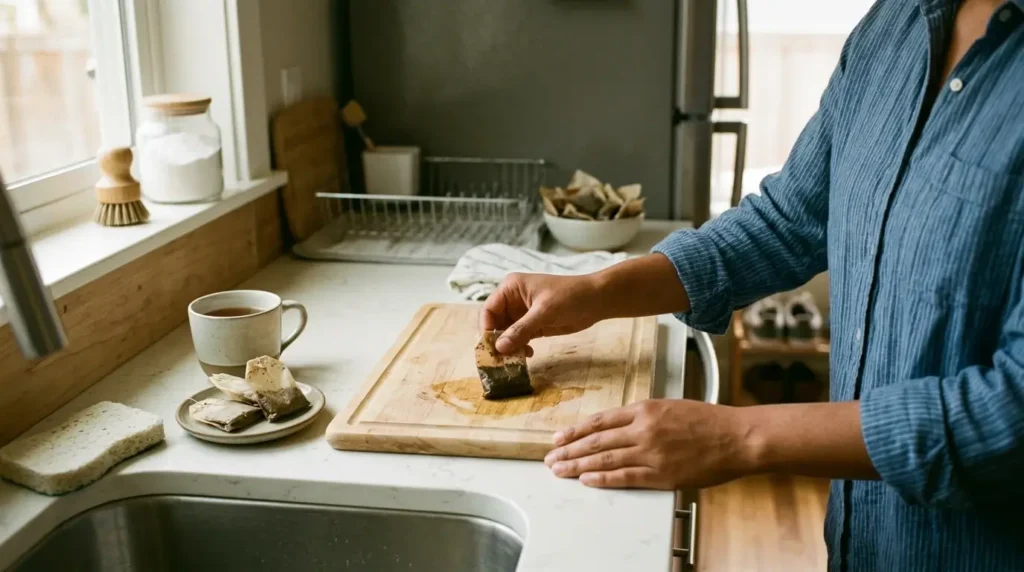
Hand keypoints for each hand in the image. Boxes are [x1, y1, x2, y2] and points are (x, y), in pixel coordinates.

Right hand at [481, 272, 605, 353]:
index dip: (486, 328)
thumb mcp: (544, 312)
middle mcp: (513, 300)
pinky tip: (527, 354)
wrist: (597, 300)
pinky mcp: (533, 325)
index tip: (490, 347)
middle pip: (495, 323)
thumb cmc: (570, 296)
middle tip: (501, 359)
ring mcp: (522, 313)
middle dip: (497, 341)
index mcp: (511, 288)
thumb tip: (499, 347)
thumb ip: (521, 329)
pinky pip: (519, 339)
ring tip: (515, 360)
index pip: (489, 309)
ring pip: (506, 334)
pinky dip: (519, 348)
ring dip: (509, 347)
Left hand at [543, 399, 752, 488]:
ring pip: (605, 458)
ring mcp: (652, 452)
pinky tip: (586, 480)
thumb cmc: (709, 421)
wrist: (737, 437)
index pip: (601, 420)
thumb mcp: (671, 407)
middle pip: (596, 440)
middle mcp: (644, 429)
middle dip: (569, 449)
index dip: (576, 430)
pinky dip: (602, 478)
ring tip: (559, 470)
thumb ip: (644, 416)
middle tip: (550, 457)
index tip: (558, 436)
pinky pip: (625, 477)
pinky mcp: (662, 474)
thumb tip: (618, 427)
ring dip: (578, 465)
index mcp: (646, 408)